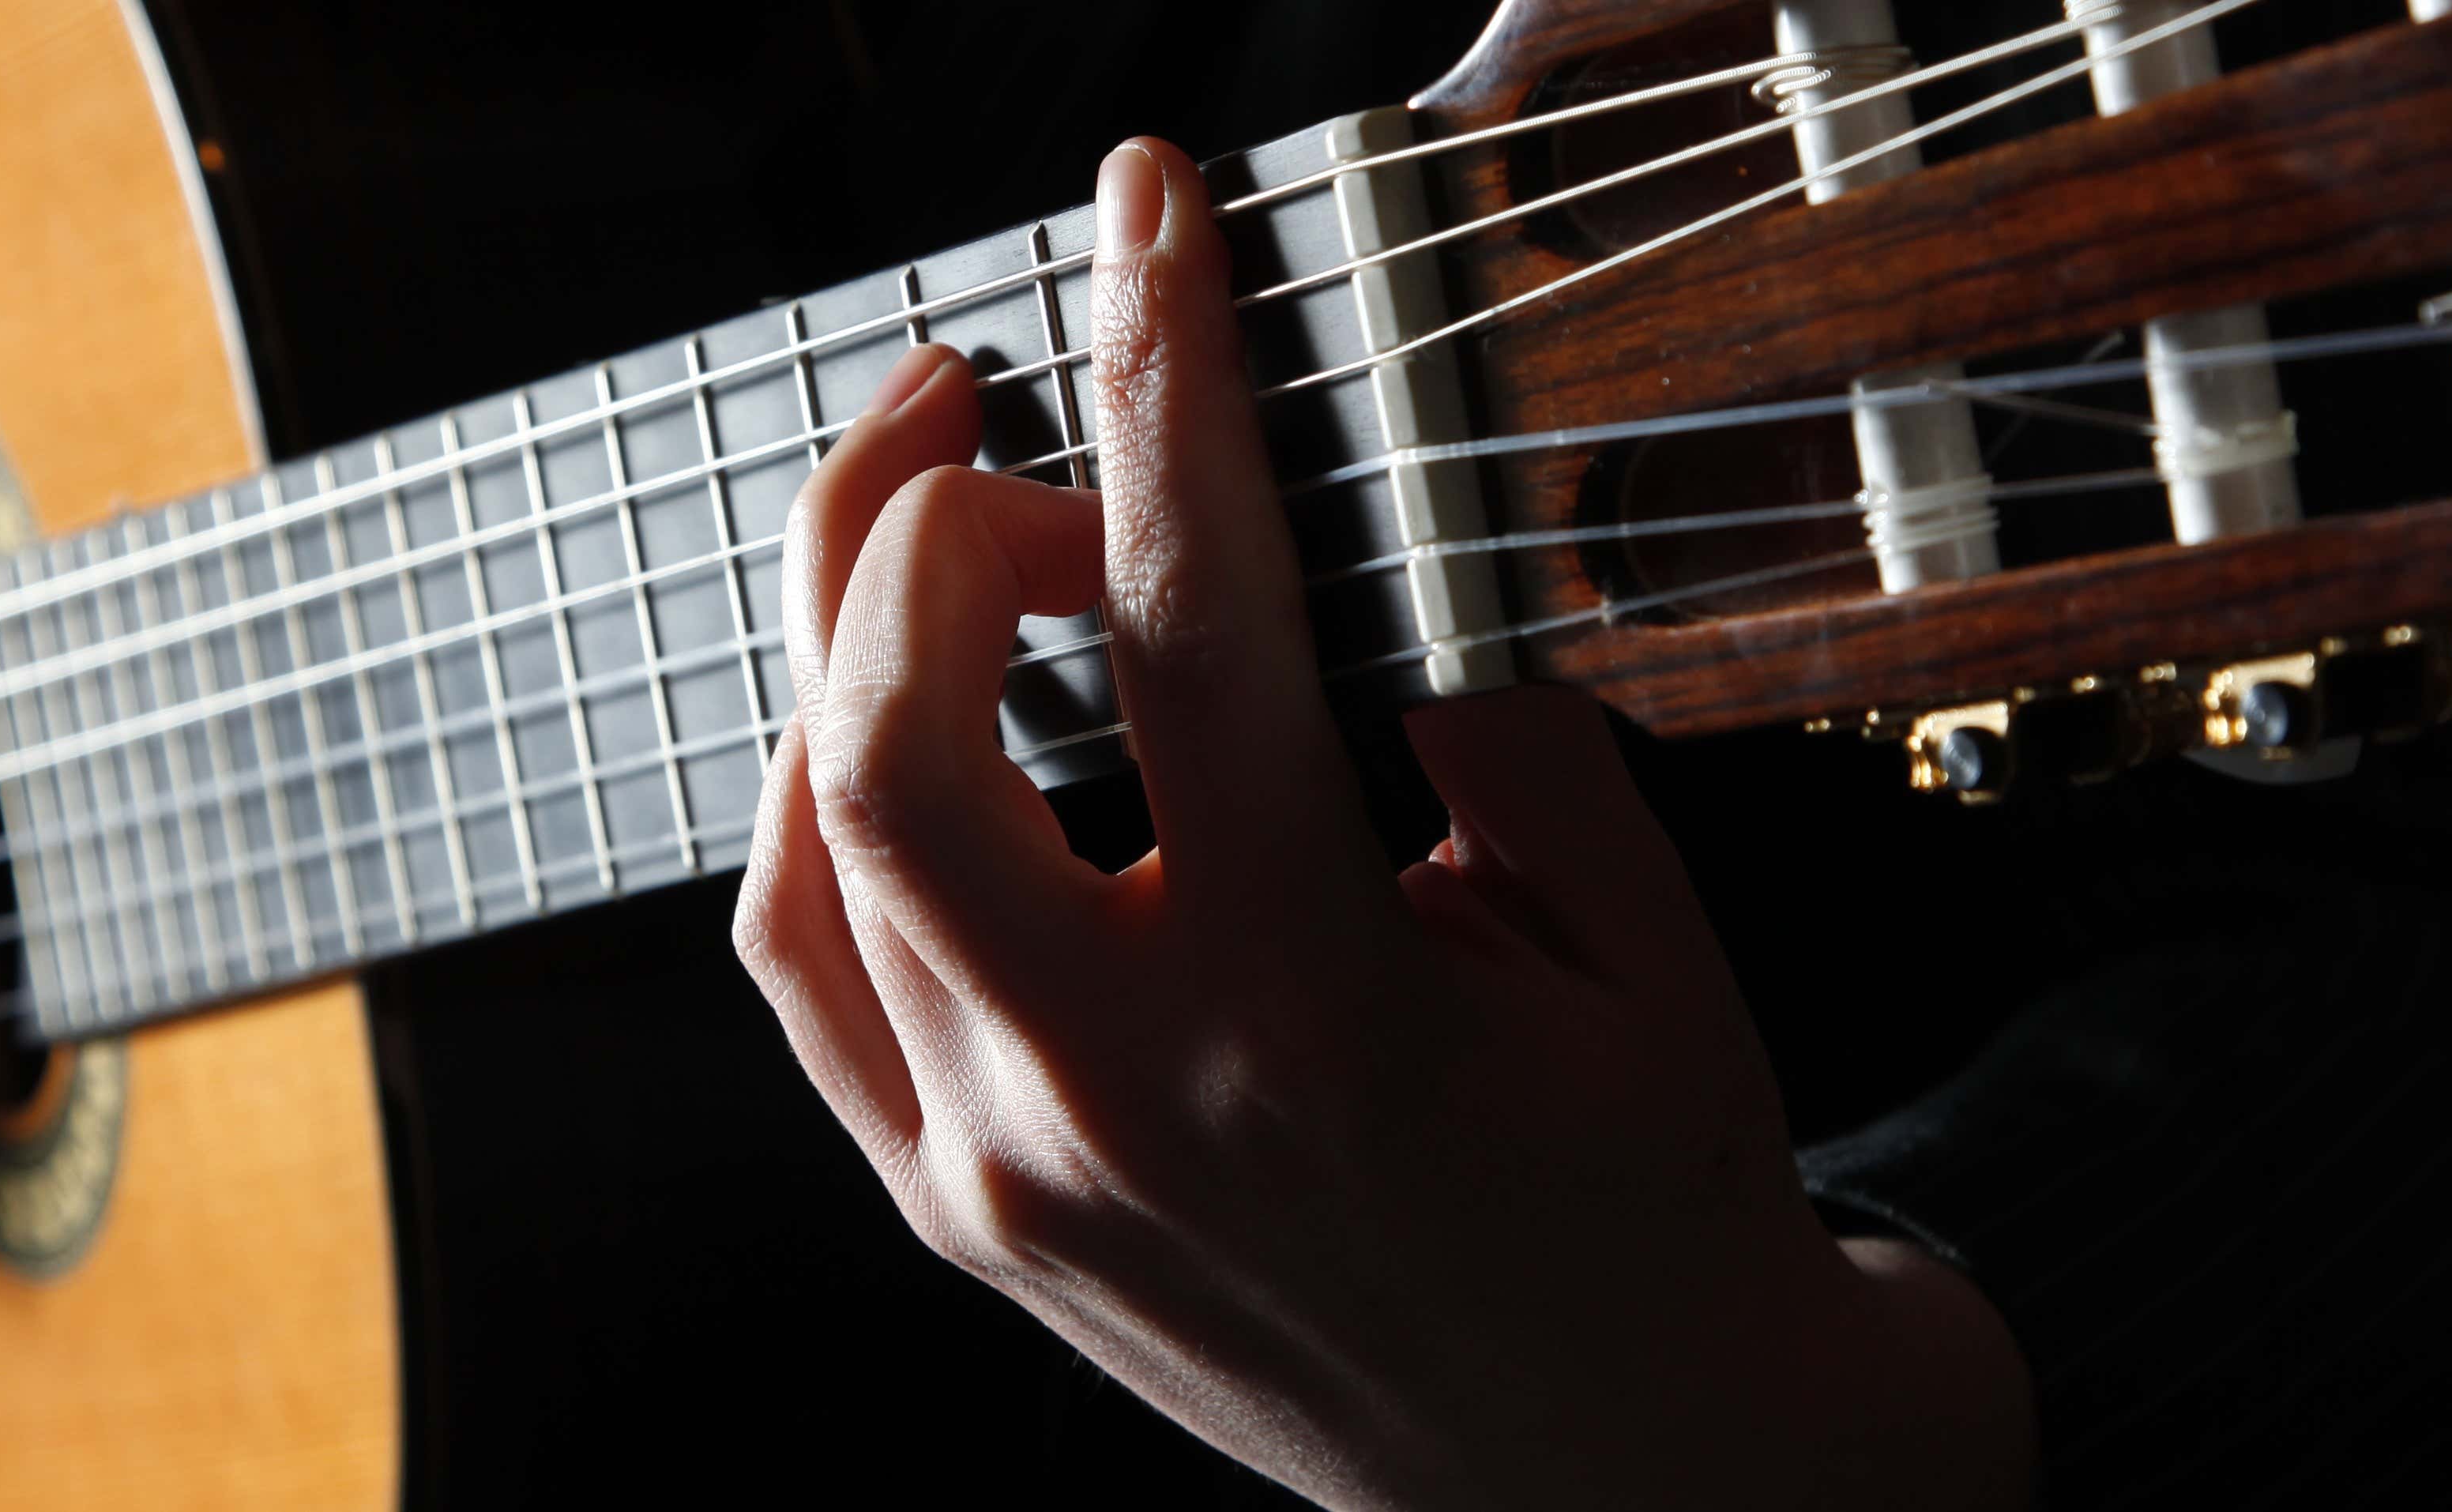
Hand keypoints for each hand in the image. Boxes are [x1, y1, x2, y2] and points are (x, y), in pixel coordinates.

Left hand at [732, 141, 2030, 1506]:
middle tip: (1008, 409)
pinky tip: (912, 722)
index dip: (1161, 375)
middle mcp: (1121, 1101)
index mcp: (1315, 1010)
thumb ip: (1487, 716)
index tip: (1145, 219)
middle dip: (921, 511)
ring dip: (845, 641)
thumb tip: (1346, 527)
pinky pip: (804, 965)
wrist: (1623, 1478)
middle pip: (888, 731)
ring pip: (807, 843)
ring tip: (952, 538)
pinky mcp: (955, 1219)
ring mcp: (1005, 1178)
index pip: (1190, 620)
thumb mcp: (1631, 937)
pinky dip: (825, 807)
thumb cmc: (1647, 1205)